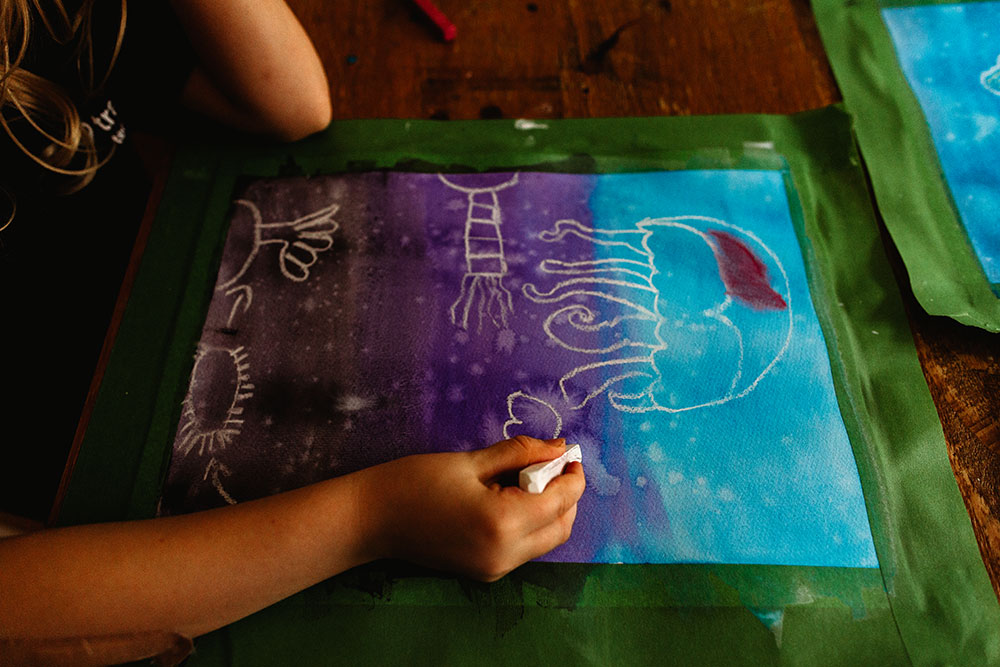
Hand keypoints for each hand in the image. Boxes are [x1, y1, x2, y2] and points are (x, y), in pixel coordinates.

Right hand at [360, 436, 585, 580]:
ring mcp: (495, 568)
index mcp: (504, 524)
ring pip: (546, 540)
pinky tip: (511, 498)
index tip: (568, 452)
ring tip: (526, 478)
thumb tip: (557, 447)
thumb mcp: (471, 461)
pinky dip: (531, 523)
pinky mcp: (485, 572)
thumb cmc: (415, 482)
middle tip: (550, 463)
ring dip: (549, 509)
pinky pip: (525, 548)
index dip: (572, 475)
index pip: (561, 501)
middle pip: (561, 526)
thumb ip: (520, 453)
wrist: (372, 520)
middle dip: (565, 495)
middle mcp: (505, 554)